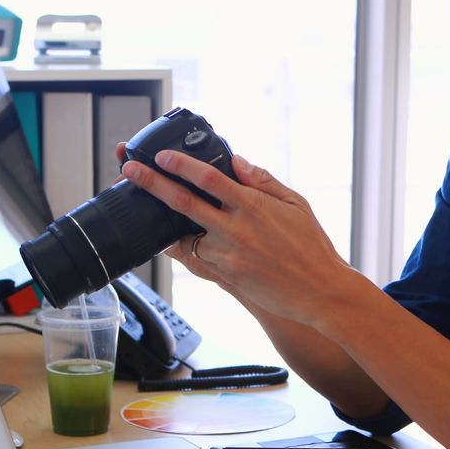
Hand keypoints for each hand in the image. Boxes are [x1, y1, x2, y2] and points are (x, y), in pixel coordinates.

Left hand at [121, 150, 357, 327]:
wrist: (320, 292)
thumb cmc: (312, 247)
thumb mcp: (296, 203)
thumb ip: (264, 181)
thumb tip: (237, 161)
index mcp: (253, 205)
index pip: (208, 177)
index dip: (181, 164)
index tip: (162, 156)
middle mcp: (236, 228)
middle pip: (183, 201)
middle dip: (152, 184)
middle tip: (129, 171)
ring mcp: (227, 254)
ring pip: (184, 233)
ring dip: (162, 220)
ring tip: (143, 206)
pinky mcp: (226, 276)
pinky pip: (195, 258)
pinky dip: (180, 247)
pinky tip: (168, 239)